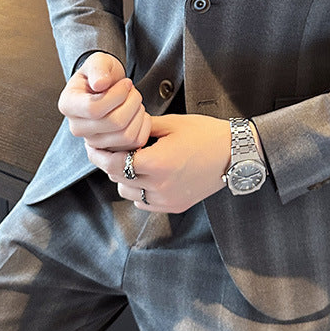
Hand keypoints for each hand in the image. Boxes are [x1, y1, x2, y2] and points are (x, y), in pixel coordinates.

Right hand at [58, 52, 150, 162]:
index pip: (94, 109)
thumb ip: (98, 68)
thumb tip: (100, 84)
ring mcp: (92, 141)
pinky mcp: (110, 149)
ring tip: (135, 101)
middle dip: (132, 102)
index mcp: (68, 105)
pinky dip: (144, 126)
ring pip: (126, 135)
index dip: (117, 95)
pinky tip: (139, 113)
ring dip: (138, 114)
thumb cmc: (101, 73)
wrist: (105, 86)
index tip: (126, 83)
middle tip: (133, 90)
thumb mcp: (98, 61)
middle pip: (114, 123)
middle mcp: (76, 127)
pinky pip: (135, 143)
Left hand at [104, 114, 231, 212]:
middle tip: (110, 149)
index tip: (93, 145)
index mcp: (158, 163)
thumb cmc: (206, 134)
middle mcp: (160, 186)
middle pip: (118, 178)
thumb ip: (142, 128)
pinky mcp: (175, 206)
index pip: (114, 163)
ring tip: (134, 160)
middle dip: (110, 163)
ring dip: (125, 177)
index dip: (100, 154)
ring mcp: (167, 199)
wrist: (236, 154)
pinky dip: (140, 190)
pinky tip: (148, 174)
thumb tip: (119, 129)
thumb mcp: (172, 124)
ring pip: (129, 193)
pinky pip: (144, 202)